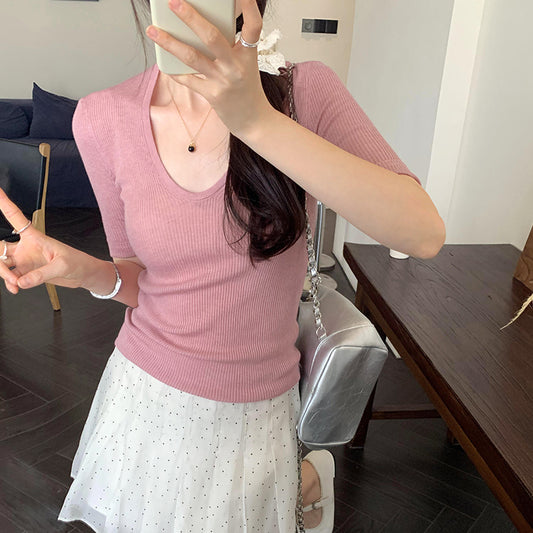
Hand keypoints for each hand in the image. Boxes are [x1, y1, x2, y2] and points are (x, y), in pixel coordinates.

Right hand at [0, 188, 89, 293]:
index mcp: (35, 237)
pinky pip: (11, 277)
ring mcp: (25, 260)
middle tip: (10, 275)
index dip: (4, 204)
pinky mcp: (27, 272)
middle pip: (0, 247)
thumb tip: (22, 281)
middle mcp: (26, 247)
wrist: (83, 275)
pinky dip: (11, 284)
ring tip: (16, 284)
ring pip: (2, 263)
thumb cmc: (77, 262)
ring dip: (4, 274)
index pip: (15, 217)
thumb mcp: (62, 266)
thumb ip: (41, 274)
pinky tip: (16, 288)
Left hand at [146, 0, 273, 136]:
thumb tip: (203, 25)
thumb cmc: (247, 89)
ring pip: (193, 57)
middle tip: (173, 2)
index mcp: (248, 54)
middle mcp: (236, 66)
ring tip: (153, 30)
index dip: (248, 7)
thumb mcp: (246, 64)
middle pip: (212, 37)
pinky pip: (188, 80)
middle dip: (191, 17)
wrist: (253, 120)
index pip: (253, 26)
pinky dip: (175, 71)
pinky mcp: (213, 95)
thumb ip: (231, 45)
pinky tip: (163, 62)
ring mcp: (223, 81)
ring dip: (170, 43)